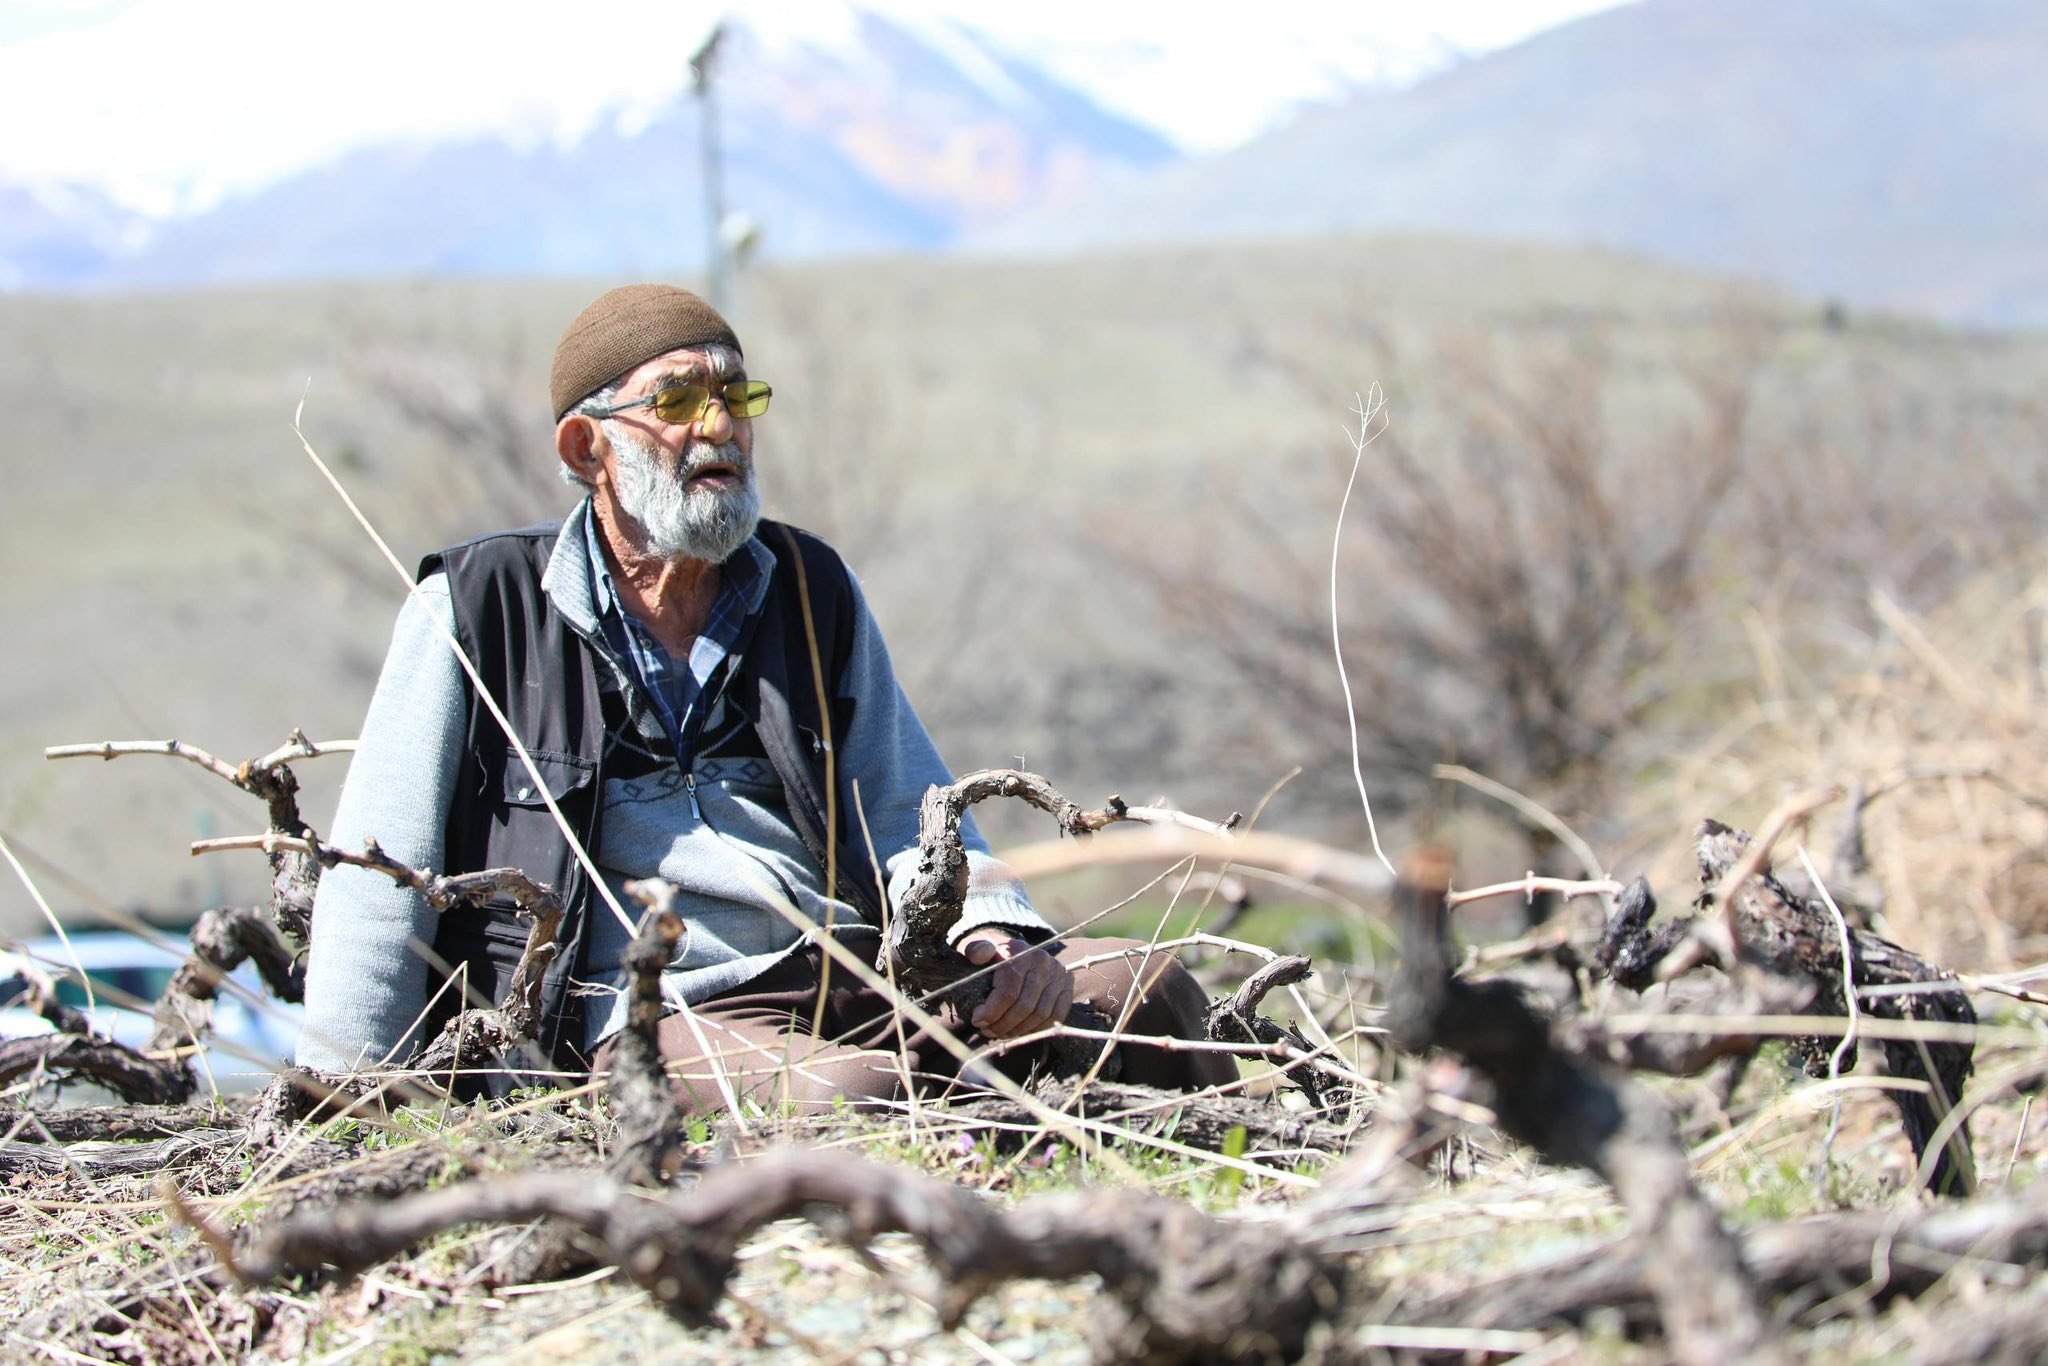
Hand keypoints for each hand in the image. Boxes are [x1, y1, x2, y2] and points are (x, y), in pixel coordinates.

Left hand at [958, 930, 1074, 1039]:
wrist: (1016, 950)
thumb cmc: (992, 955)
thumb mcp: (978, 948)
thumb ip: (976, 950)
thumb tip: (980, 955)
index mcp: (1019, 951)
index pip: (1008, 991)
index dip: (992, 1012)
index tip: (977, 1020)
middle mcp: (1042, 960)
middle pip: (1024, 1005)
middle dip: (1003, 1025)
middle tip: (987, 1031)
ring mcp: (1057, 972)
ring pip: (1040, 1013)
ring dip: (1019, 1030)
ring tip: (1001, 1033)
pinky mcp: (1067, 983)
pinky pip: (1056, 1014)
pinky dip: (1038, 1028)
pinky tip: (1021, 1031)